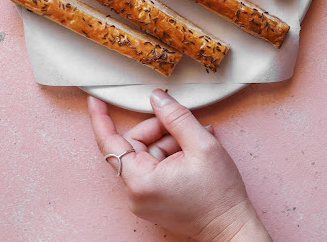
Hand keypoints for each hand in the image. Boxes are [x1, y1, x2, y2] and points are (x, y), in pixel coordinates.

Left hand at [88, 90, 270, 241]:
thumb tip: (156, 98)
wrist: (231, 229)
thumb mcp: (202, 145)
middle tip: (184, 128)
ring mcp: (143, 198)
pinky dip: (170, 154)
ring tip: (195, 144)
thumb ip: (176, 117)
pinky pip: (152, 166)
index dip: (101, 119)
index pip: (110, 143)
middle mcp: (136, 193)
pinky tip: (191, 153)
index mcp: (141, 181)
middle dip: (158, 129)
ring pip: (146, 153)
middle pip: (134, 144)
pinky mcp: (152, 200)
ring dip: (169, 142)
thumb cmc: (219, 194)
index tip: (95, 100)